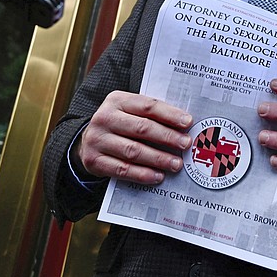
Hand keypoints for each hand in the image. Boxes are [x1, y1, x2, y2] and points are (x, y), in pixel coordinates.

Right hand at [74, 91, 192, 184]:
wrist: (88, 141)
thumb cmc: (120, 125)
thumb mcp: (131, 112)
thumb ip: (152, 115)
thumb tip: (184, 125)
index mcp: (117, 100)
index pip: (147, 106)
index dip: (169, 114)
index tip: (188, 122)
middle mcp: (104, 118)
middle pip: (142, 128)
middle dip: (167, 137)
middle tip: (186, 144)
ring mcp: (97, 140)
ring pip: (133, 150)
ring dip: (158, 158)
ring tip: (176, 164)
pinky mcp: (93, 161)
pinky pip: (122, 170)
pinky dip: (142, 174)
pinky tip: (158, 176)